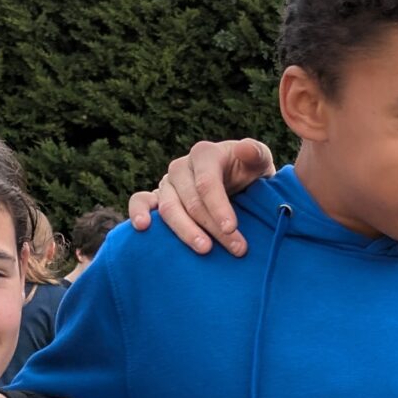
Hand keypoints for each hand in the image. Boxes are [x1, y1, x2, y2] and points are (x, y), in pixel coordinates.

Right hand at [127, 139, 274, 256]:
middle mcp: (182, 167)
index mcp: (204, 154)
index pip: (207, 182)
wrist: (239, 186)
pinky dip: (138, 212)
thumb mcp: (259, 162)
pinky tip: (143, 227)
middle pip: (192, 201)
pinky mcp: (156, 198)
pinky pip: (140, 201)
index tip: (232, 228)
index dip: (219, 206)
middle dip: (214, 227)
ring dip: (186, 231)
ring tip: (204, 249)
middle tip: (237, 249)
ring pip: (169, 208)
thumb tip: (244, 148)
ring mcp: (167, 183)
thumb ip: (255, 153)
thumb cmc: (250, 174)